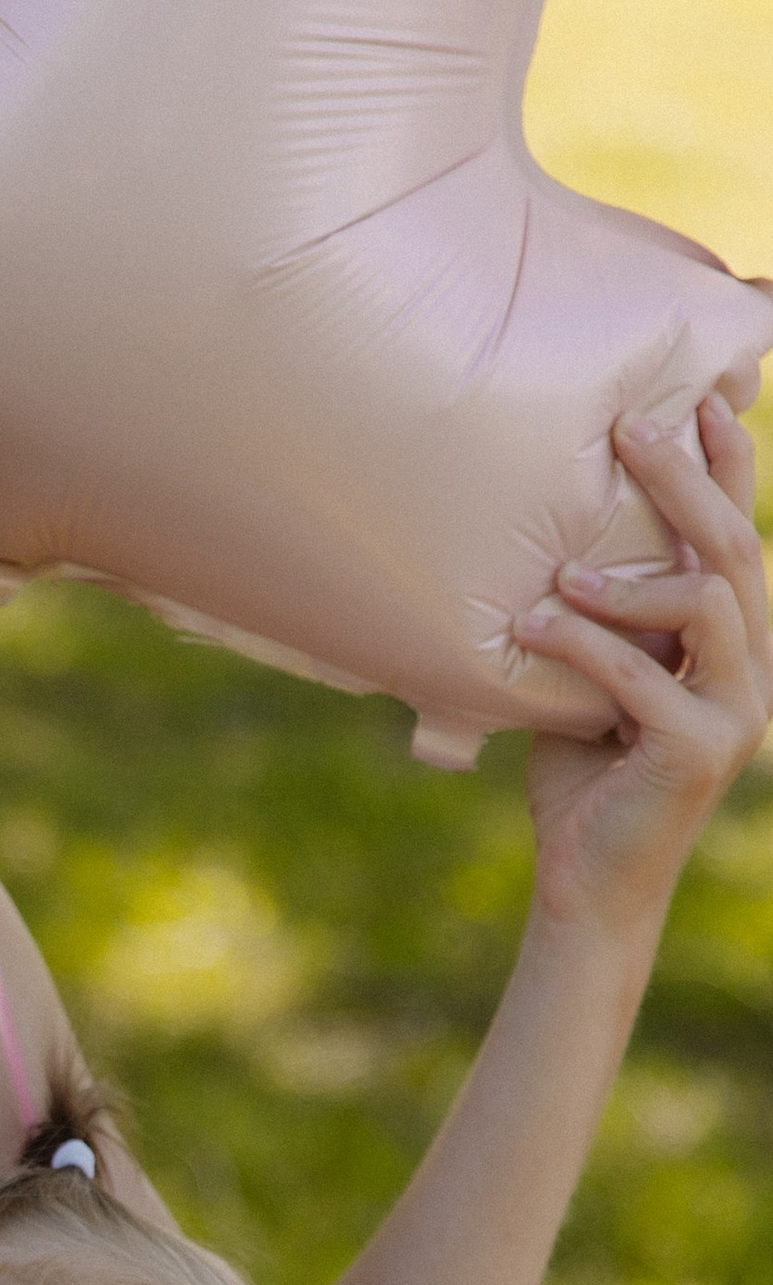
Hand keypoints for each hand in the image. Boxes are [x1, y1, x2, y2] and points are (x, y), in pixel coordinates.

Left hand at [515, 397, 770, 945]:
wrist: (584, 884)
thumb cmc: (582, 778)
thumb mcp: (589, 678)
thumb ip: (599, 620)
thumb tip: (550, 540)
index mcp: (730, 645)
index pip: (739, 539)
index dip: (731, 467)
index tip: (703, 400)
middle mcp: (750, 669)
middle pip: (734, 551)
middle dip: (688, 482)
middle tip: (631, 430)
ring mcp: (735, 711)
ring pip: (708, 601)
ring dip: (630, 578)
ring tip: (559, 577)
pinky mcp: (697, 752)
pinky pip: (645, 678)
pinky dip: (586, 646)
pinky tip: (533, 629)